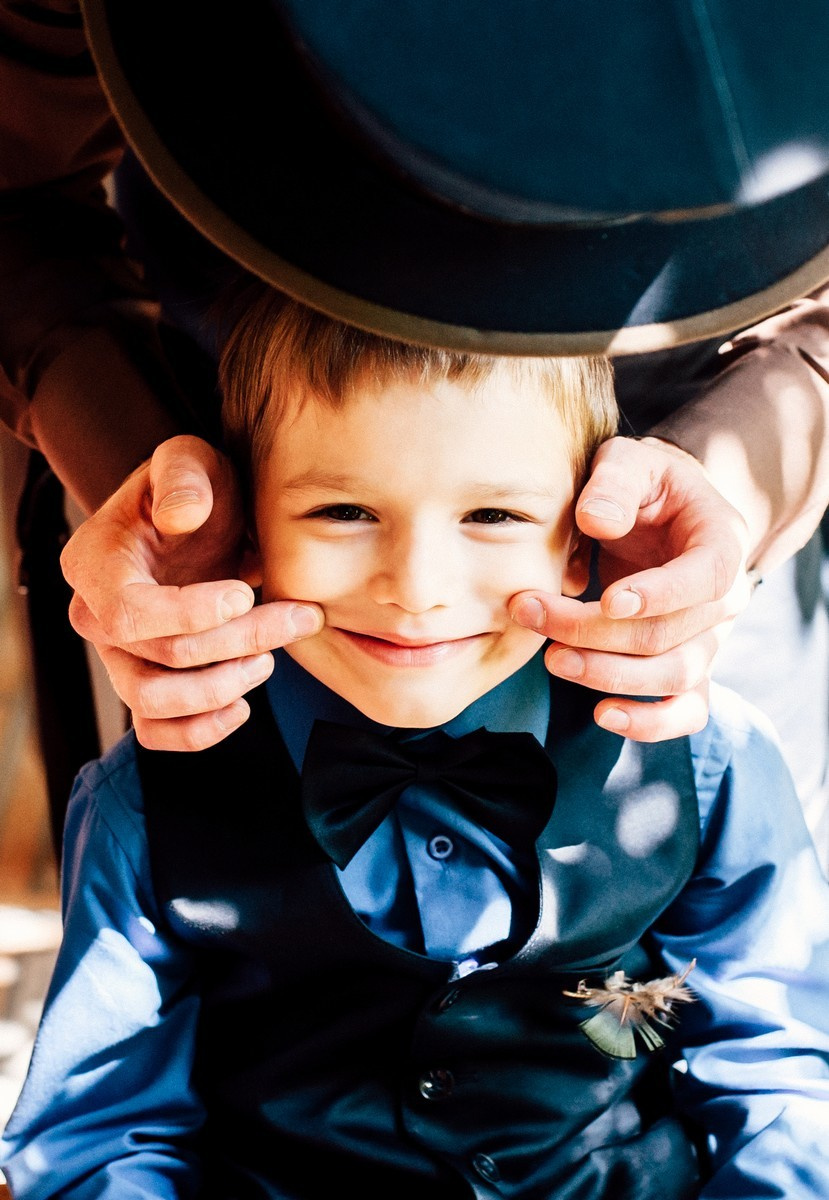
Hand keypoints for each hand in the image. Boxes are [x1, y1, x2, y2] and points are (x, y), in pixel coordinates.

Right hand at [61, 435, 322, 750]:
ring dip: (225, 688)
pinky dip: (201, 731)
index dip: (190, 614)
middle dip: (240, 641)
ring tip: (270, 657)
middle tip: (300, 616)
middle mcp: (95, 616)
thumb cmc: (191, 488)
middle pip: (160, 658)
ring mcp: (117, 656)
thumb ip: (183, 476)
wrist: (194, 520)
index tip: (246, 592)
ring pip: (156, 704)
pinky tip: (242, 704)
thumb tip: (180, 516)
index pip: (129, 613)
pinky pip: (157, 733)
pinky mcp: (143, 684)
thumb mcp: (189, 459)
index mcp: (94, 563)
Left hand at [509, 436, 753, 740]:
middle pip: (672, 635)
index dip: (659, 594)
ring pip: (673, 677)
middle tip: (531, 612)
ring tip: (551, 658)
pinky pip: (685, 711)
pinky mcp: (687, 667)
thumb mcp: (629, 462)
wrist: (661, 511)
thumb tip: (597, 520)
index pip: (706, 578)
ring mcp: (709, 639)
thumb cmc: (643, 485)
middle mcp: (725, 599)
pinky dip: (650, 724)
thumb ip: (614, 483)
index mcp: (721, 542)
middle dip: (595, 632)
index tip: (606, 598)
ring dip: (608, 675)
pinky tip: (602, 714)